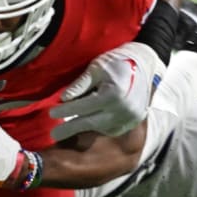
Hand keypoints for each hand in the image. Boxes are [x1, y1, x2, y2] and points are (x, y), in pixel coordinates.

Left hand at [49, 41, 163, 140]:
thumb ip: (80, 84)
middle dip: (70, 129)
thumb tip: (63, 99)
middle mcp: (123, 110)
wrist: (146, 64)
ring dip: (84, 127)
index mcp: (113, 95)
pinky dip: (99, 126)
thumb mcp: (96, 68)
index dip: (65, 110)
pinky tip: (89, 122)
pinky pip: (111, 129)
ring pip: (101, 128)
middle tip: (54, 134)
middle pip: (90, 123)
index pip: (83, 106)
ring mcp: (130, 118)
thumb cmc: (117, 61)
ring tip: (68, 127)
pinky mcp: (133, 122)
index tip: (51, 113)